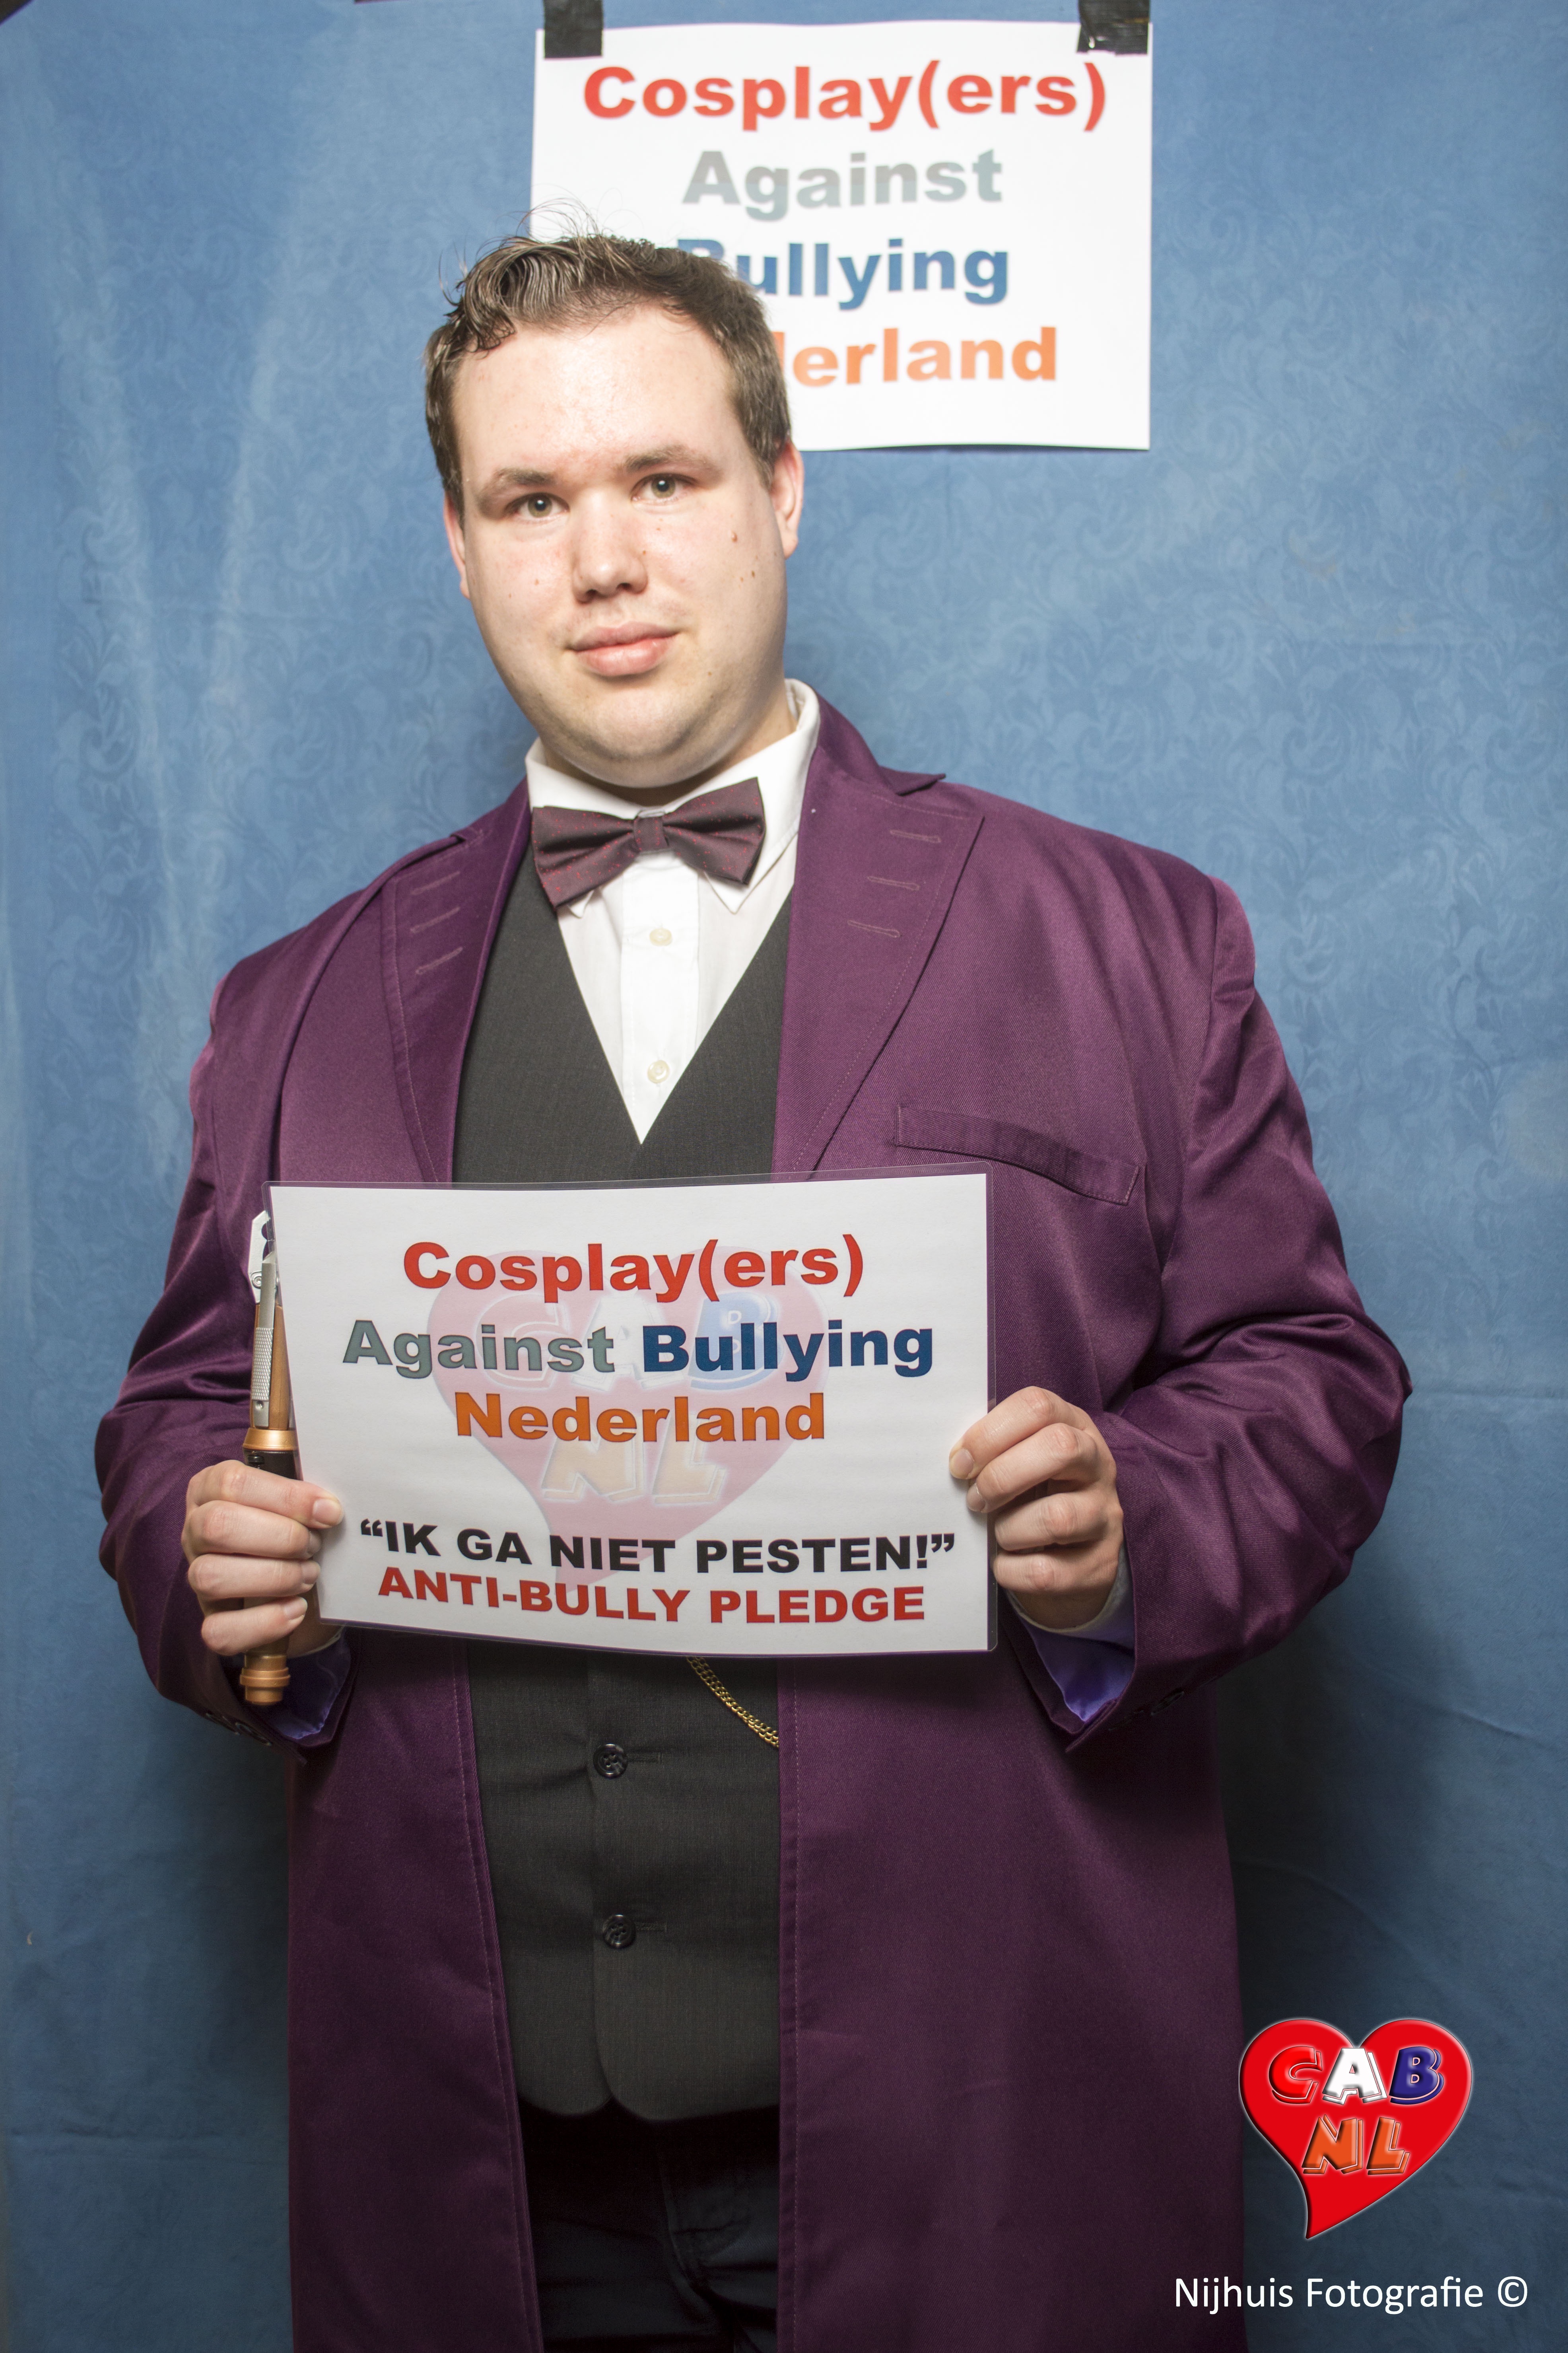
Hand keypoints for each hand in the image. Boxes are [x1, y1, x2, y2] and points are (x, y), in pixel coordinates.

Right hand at [183, 1461, 343, 1659]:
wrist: (296, 1577)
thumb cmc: (295, 1526)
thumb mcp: (299, 1500)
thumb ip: (308, 1489)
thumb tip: (330, 1500)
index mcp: (212, 1488)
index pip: (232, 1482)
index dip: (285, 1497)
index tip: (328, 1511)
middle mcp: (196, 1530)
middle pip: (216, 1526)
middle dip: (280, 1537)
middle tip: (314, 1545)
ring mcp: (197, 1576)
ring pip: (211, 1577)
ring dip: (273, 1577)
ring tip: (309, 1574)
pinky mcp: (210, 1619)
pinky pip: (219, 1630)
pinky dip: (264, 1623)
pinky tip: (295, 1610)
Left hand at [950, 1388, 1123, 1631]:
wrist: (1072, 1558)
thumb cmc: (1032, 1497)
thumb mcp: (1019, 1461)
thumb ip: (992, 1450)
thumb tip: (953, 1458)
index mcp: (1073, 1426)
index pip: (1038, 1406)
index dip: (990, 1432)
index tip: (959, 1462)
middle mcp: (1098, 1465)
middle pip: (1060, 1447)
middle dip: (1002, 1475)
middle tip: (975, 1499)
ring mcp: (1104, 1515)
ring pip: (1057, 1517)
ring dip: (1009, 1529)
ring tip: (995, 1534)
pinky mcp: (1099, 1565)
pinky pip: (1046, 1571)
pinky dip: (1011, 1570)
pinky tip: (1004, 1562)